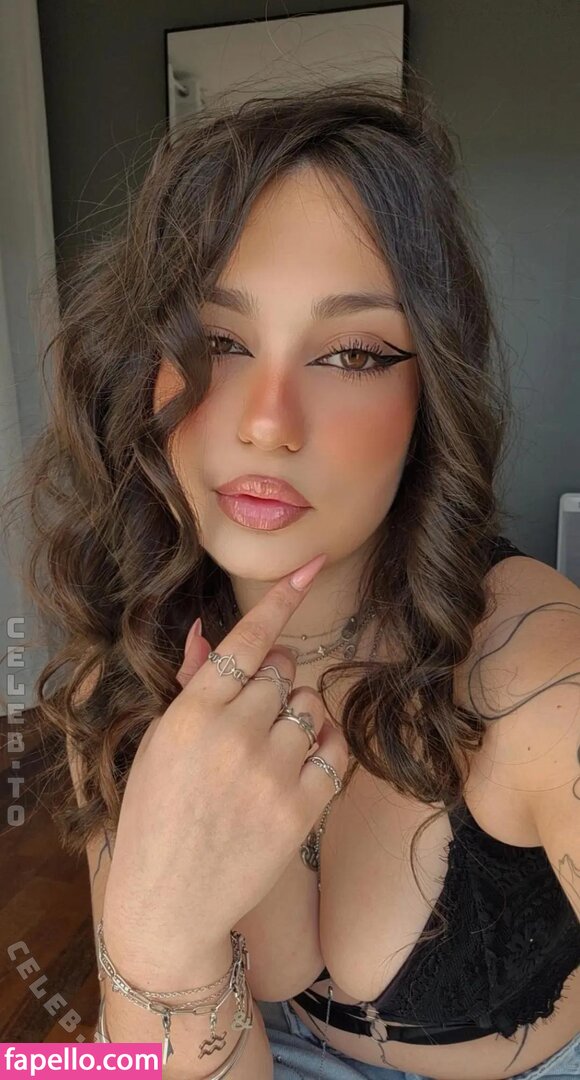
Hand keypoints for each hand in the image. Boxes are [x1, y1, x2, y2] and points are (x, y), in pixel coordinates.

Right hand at [102, 553, 348, 971]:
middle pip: (283, 670)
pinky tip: (298, 766)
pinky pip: (334, 749)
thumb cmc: (156, 814)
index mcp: (193, 713)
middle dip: (273, 682)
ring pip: (310, 706)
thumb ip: (192, 685)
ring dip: (296, 717)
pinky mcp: (302, 808)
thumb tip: (210, 631)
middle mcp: (235, 734)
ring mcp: (272, 772)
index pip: (246, 641)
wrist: (169, 900)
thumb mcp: (161, 743)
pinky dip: (322, 748)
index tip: (312, 566)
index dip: (282, 600)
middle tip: (253, 717)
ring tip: (268, 751)